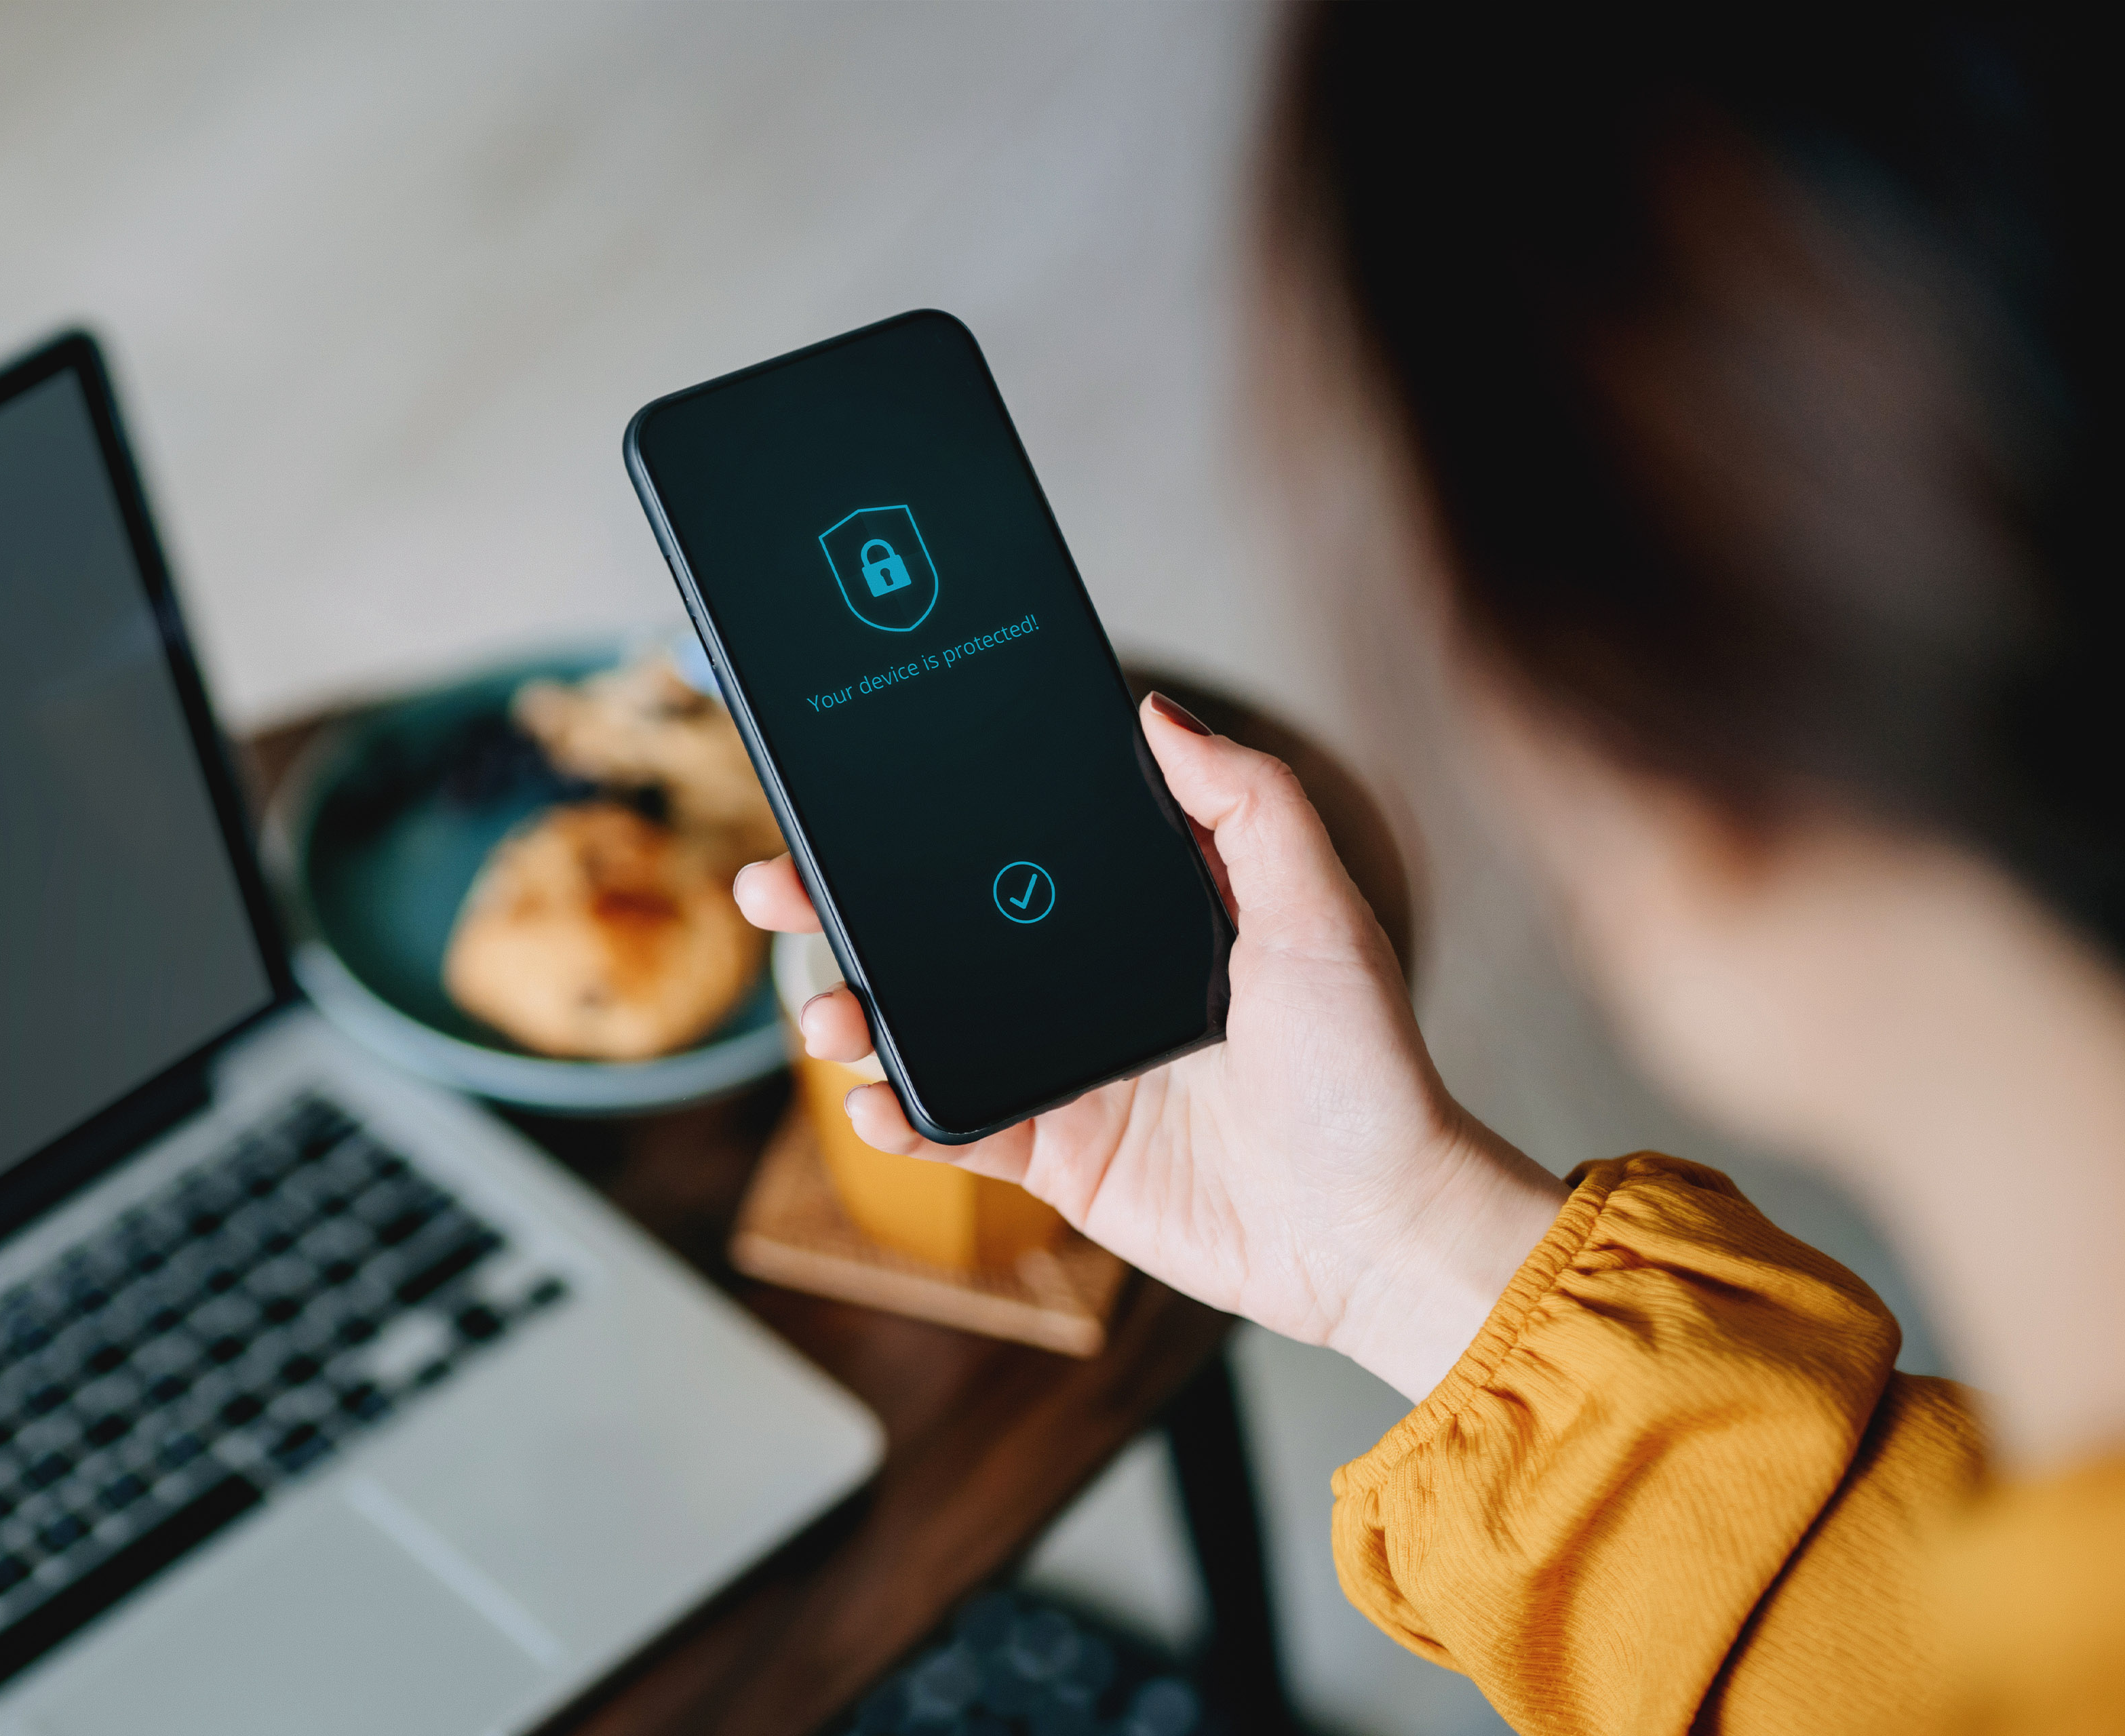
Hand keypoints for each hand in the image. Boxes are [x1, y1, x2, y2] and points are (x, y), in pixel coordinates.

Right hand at [736, 694, 1570, 1399]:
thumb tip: (1156, 711)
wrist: (1376, 1226)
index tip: (858, 782)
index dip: (931, 820)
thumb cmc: (1365, 1069)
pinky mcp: (1052, 1157)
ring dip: (852, 1013)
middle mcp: (1083, 986)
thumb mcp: (1317, 908)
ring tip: (826, 1010)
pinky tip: (872, 1102)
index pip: (1010, 851)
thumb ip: (1246, 803)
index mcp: (1132, 917)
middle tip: (774, 888)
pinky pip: (952, 1128)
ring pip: (923, 1028)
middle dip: (842, 908)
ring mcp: (1060, 1072)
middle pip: (937, 932)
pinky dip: (898, 1117)